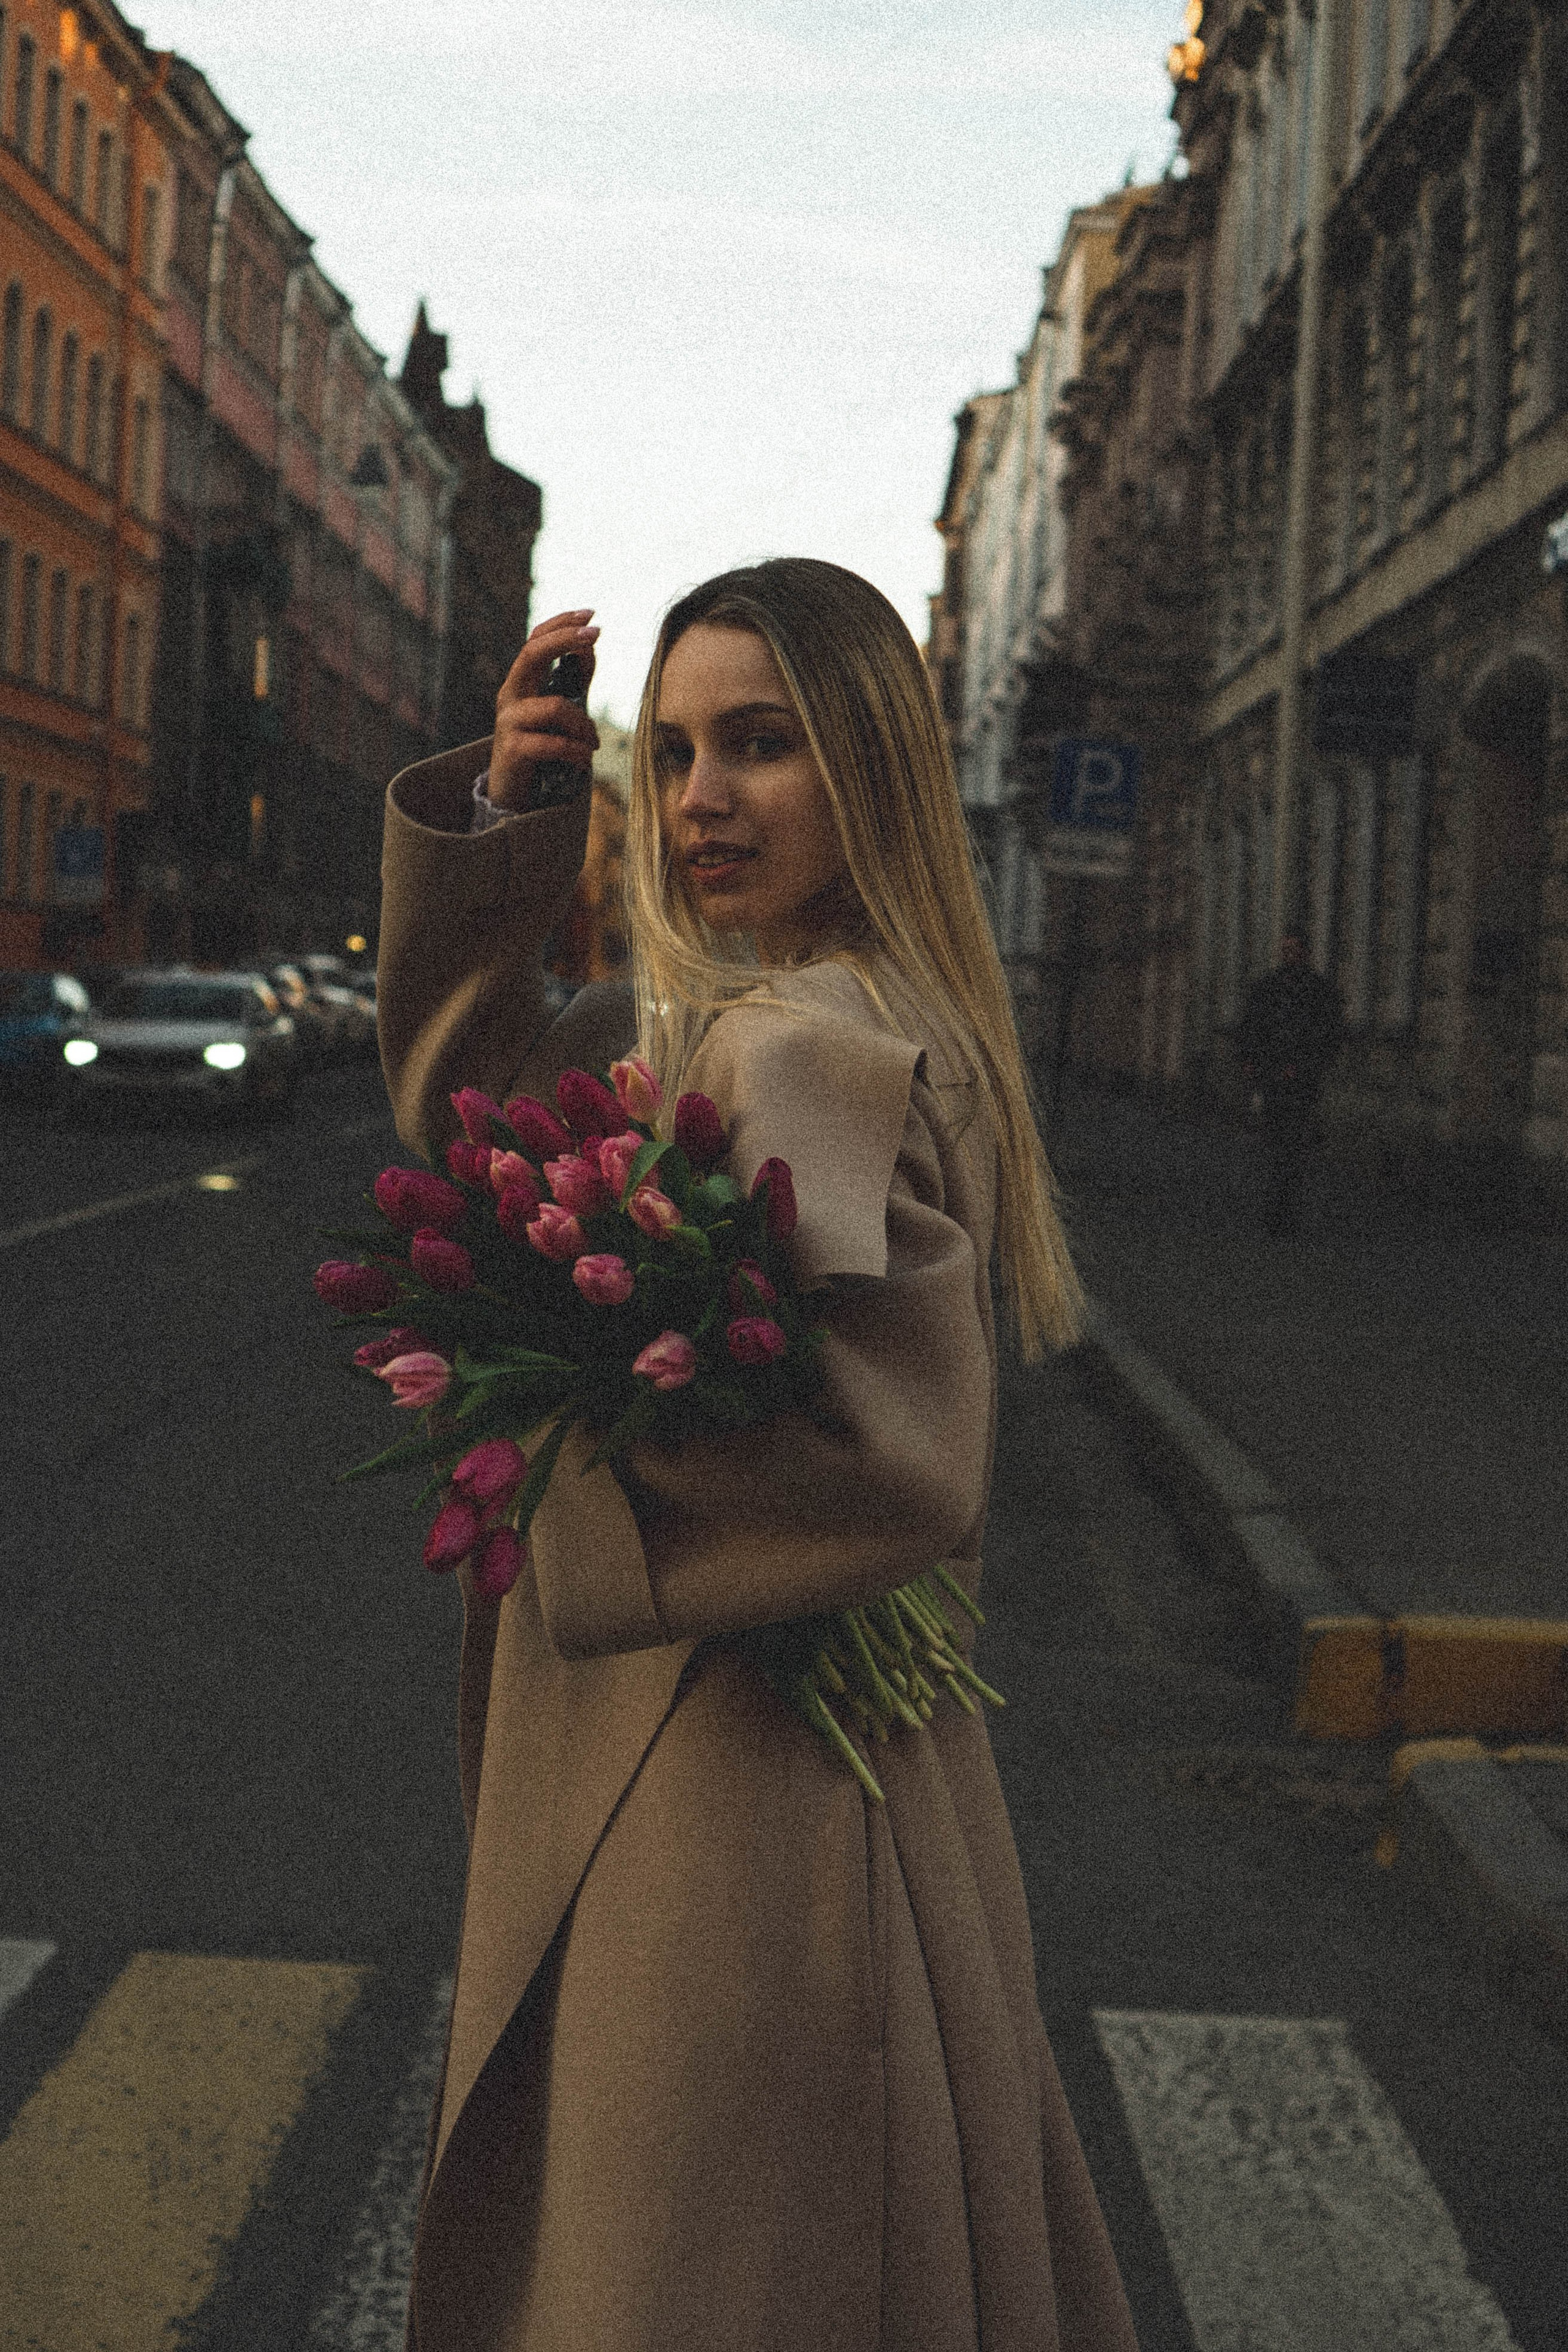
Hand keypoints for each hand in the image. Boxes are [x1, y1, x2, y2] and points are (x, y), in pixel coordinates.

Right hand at [489, 609, 601, 811]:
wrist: (514, 796)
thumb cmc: (541, 750)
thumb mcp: (560, 711)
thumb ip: (574, 680)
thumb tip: (591, 645)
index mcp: (522, 683)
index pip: (535, 640)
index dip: (560, 623)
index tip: (591, 615)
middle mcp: (510, 696)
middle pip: (532, 654)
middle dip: (565, 640)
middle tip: (596, 635)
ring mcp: (508, 722)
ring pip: (554, 706)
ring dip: (584, 724)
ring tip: (594, 743)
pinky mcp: (512, 750)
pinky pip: (553, 743)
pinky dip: (577, 751)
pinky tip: (585, 759)